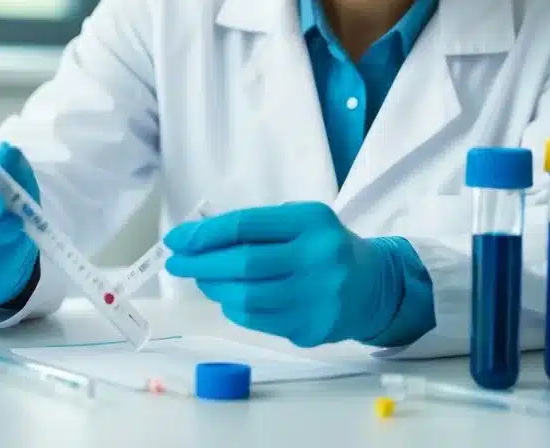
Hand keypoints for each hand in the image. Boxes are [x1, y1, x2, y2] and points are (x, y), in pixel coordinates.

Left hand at [163, 201, 397, 346]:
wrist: (372, 286)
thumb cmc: (323, 247)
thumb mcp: (299, 222)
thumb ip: (254, 227)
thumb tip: (194, 238)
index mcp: (312, 222)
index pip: (246, 226)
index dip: (205, 234)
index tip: (178, 239)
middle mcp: (318, 258)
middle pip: (243, 264)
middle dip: (201, 263)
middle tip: (177, 263)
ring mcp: (317, 298)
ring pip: (245, 297)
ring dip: (214, 288)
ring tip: (203, 279)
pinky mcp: (311, 328)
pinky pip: (256, 320)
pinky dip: (234, 307)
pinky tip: (230, 297)